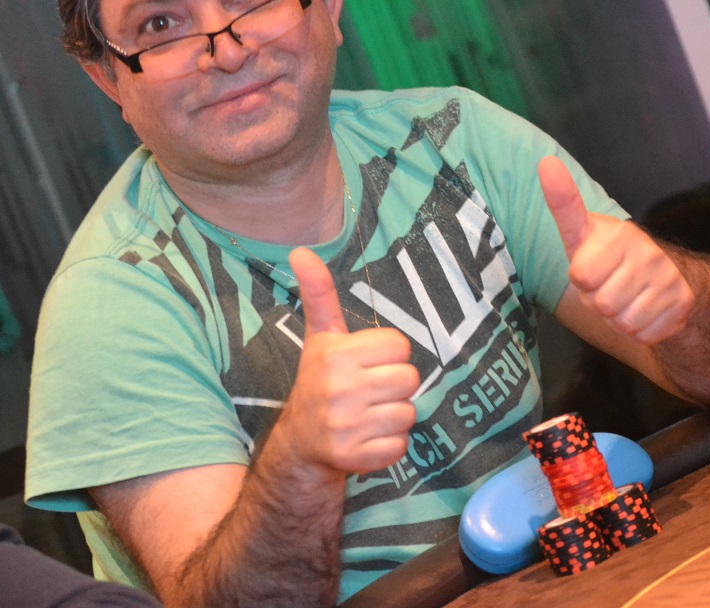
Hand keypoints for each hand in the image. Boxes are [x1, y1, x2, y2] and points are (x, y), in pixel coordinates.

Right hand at [284, 248, 418, 474]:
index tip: (367, 363)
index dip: (388, 355)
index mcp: (335, 355)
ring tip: (369, 414)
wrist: (301, 442)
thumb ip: (319, 294)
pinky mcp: (355, 458)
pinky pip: (401, 445)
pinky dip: (390, 444)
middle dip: (395, 385)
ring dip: (394, 415)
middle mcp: (338, 390)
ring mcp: (346, 427)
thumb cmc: (320, 380)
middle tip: (370, 391)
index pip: (400, 345)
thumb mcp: (321, 337)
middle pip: (409, 379)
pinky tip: (368, 437)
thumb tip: (301, 250)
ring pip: (408, 413)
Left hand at [538, 156, 694, 343]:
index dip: (581, 279)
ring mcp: (668, 277)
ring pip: (623, 322)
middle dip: (597, 302)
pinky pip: (644, 334)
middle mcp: (648, 251)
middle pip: (601, 304)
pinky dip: (638, 331)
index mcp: (620, 233)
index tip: (589, 268)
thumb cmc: (607, 256)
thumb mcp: (582, 233)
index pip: (582, 275)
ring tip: (624, 299)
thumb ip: (564, 204)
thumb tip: (547, 162)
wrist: (659, 278)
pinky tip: (643, 311)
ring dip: (617, 319)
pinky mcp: (682, 303)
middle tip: (607, 287)